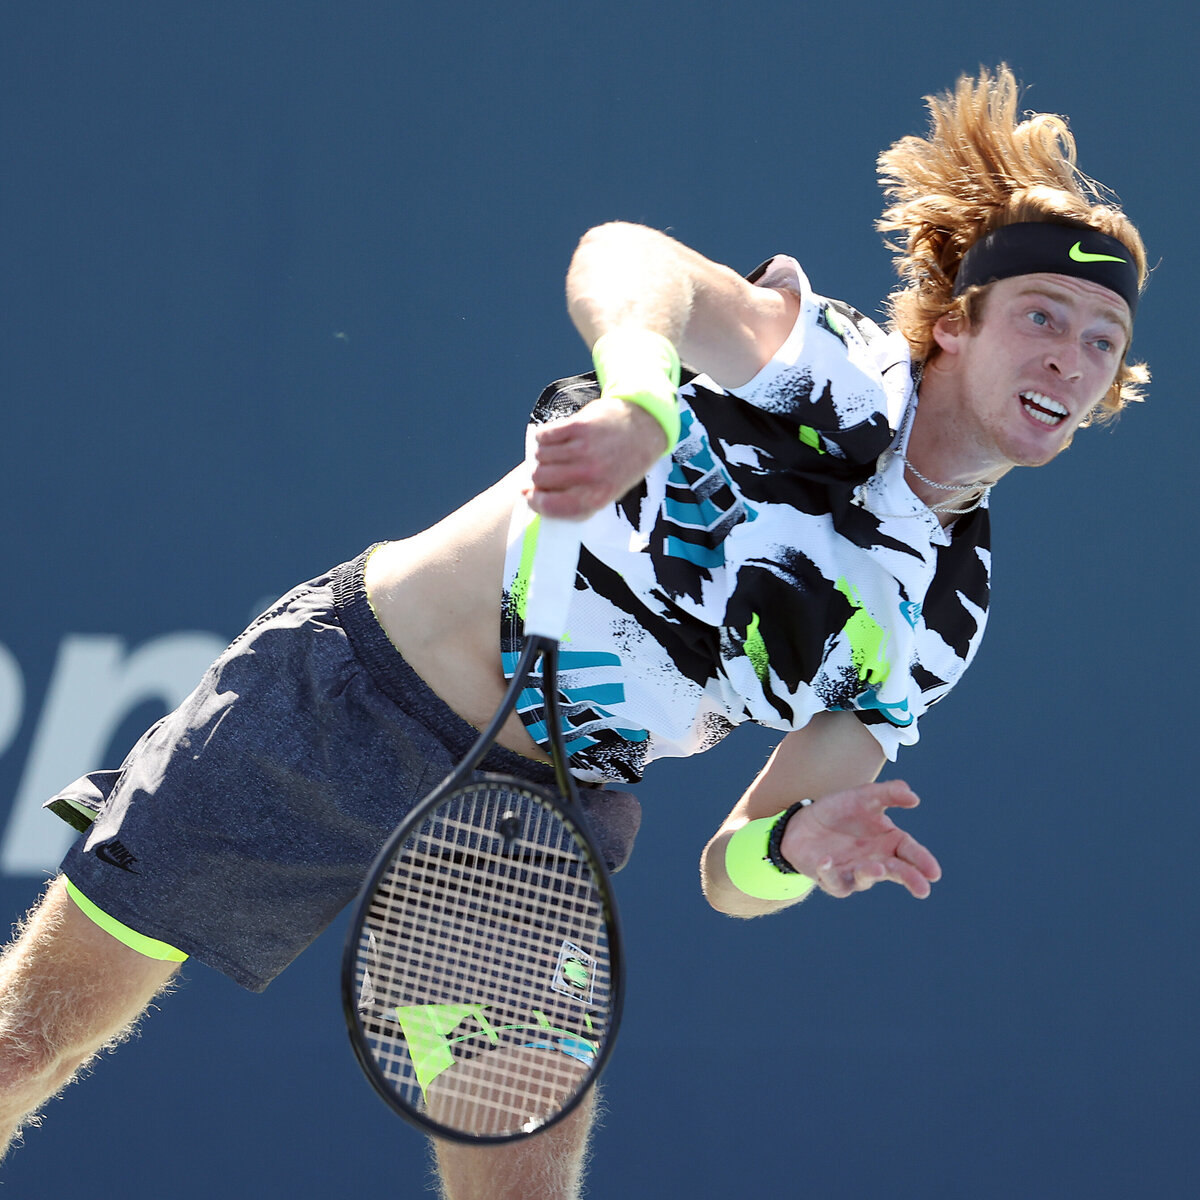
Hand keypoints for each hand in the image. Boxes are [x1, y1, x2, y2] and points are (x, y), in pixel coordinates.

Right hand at [524, 397, 667, 518]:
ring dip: (543, 454)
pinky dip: (544, 437)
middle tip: (552, 469)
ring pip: (539, 456)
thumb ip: (571, 499)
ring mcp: (584, 449)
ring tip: (560, 452)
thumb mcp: (605, 492)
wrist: (643, 427)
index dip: (534, 502)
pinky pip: (543, 435)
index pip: (550, 506)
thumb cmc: (622, 464)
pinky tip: (559, 437)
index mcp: (597, 497)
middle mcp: (590, 475)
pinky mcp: (578, 426)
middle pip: (540, 478)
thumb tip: (527, 494)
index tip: (530, 495)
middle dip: (539, 476)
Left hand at [779, 780, 940, 898]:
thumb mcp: (865, 796)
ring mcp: (854, 872)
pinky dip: (830, 872)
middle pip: (896, 871)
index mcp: (889, 842)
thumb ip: (889, 793)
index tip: (934, 872)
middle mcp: (876, 861)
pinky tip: (826, 860)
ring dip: (871, 874)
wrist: (805, 822)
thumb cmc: (841, 811)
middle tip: (922, 888)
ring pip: (865, 879)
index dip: (922, 862)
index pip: (910, 852)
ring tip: (878, 868)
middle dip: (909, 878)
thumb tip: (914, 797)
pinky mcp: (832, 879)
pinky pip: (833, 879)